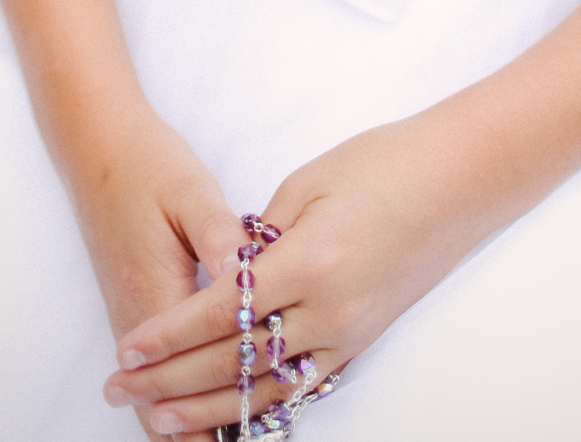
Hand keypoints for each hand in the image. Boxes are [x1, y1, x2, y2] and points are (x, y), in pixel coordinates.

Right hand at [77, 112, 250, 439]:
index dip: (217, 408)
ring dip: (186, 417)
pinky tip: (205, 397)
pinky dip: (175, 391)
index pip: (186, 373)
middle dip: (198, 430)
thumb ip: (220, 238)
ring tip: (226, 435)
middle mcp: (136, 315)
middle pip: (162, 398)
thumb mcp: (191, 192)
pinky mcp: (130, 303)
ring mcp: (128, 313)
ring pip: (153, 390)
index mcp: (156, 292)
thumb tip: (249, 278)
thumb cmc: (150, 165)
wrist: (99, 147)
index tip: (248, 428)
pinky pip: (150, 368)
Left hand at [104, 112, 498, 435]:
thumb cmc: (384, 164)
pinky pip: (303, 385)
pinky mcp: (362, 340)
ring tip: (158, 422)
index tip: (127, 349)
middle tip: (120, 390)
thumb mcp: (308, 182)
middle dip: (170, 379)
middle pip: (234, 359)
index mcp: (309, 262)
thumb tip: (220, 273)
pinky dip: (261, 405)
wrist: (460, 179)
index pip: (221, 312)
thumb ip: (258, 235)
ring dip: (207, 409)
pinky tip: (230, 417)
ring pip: (265, 388)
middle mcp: (330, 311)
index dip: (168, 334)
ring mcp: (349, 333)